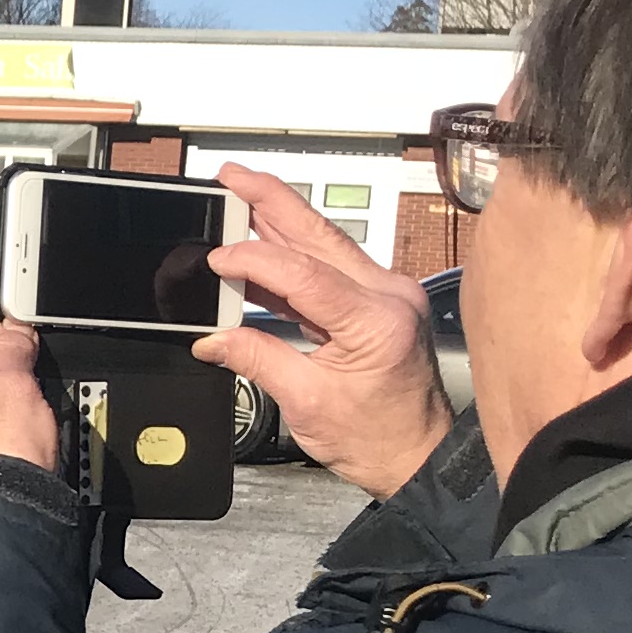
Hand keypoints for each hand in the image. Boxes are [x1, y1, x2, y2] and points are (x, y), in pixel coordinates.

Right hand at [194, 164, 454, 499]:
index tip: (218, 258)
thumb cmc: (378, 438)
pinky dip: (292, 254)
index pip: (305, 274)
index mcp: (376, 321)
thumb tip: (214, 338)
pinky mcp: (378, 301)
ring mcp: (386, 294)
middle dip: (272, 201)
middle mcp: (389, 295)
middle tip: (233, 177)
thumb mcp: (308, 404)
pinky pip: (329, 267)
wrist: (418, 455)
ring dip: (281, 219)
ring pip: (325, 244)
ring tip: (241, 195)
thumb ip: (258, 360)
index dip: (255, 260)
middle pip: (320, 235)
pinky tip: (264, 242)